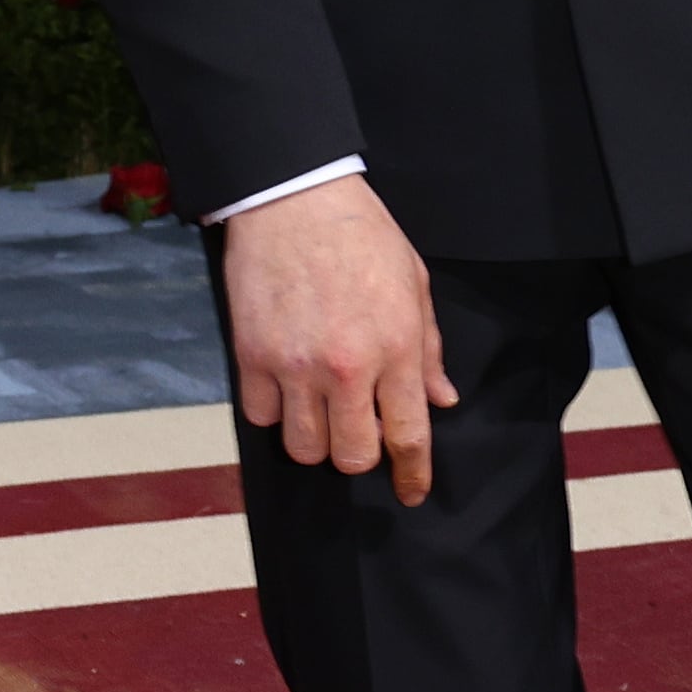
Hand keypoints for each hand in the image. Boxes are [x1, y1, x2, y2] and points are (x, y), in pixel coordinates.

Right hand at [221, 173, 454, 503]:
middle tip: (357, 427)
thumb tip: (440, 400)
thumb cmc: (362, 236)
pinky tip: (286, 388)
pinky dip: (275, 413)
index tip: (412, 492)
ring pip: (303, 448)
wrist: (295, 199)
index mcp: (395, 349)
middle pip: (351, 456)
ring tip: (321, 409)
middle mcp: (345, 367)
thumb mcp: (414, 285)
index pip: (407, 435)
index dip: (413, 473)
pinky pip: (262, 418)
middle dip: (359, 454)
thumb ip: (428, 351)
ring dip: (315, 439)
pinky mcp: (251, 357)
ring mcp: (294, 366)